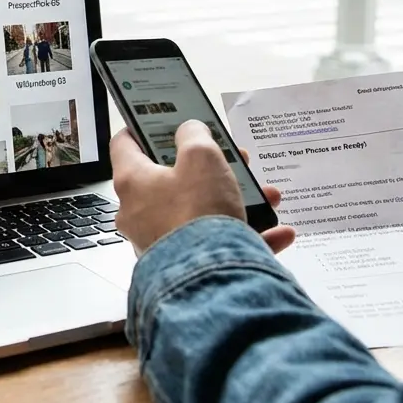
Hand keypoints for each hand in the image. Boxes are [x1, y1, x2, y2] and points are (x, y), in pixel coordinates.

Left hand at [111, 121, 294, 255]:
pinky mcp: (184, 265)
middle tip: (232, 160)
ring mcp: (161, 241)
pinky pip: (216, 246)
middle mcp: (140, 213)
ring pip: (200, 212)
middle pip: (172, 180)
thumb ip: (194, 135)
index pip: (125, 145)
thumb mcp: (201, 157)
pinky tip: (277, 234)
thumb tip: (190, 130)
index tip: (158, 121)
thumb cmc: (197, 214)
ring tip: (266, 196)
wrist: (209, 281)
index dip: (141, 128)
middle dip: (209, 168)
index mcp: (133, 182)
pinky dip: (247, 237)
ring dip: (236, 201)